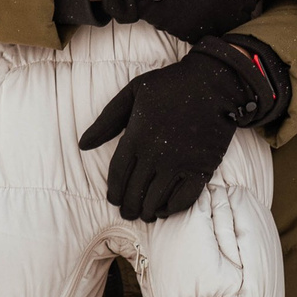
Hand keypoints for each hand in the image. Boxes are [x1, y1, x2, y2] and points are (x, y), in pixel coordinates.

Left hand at [77, 36, 291, 220]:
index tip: (114, 199)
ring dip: (148, 211)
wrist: (214, 82)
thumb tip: (83, 145)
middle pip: (135, 191)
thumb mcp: (133, 93)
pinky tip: (167, 209)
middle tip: (128, 213)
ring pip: (156, 199)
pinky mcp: (202, 168)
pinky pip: (184, 198)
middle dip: (129, 206)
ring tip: (146, 214)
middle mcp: (155, 154)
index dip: (114, 191)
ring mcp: (179, 163)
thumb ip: (107, 120)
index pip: (118, 175)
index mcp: (136, 137)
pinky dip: (173, 208)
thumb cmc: (171, 85)